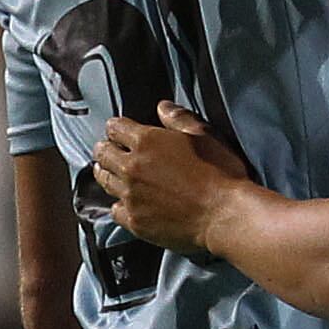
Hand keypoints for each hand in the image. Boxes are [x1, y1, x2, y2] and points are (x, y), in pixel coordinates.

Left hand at [90, 100, 251, 246]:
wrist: (225, 214)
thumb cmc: (220, 173)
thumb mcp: (204, 136)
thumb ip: (179, 119)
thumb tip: (162, 107)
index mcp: (146, 141)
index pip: (115, 128)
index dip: (117, 128)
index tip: (119, 131)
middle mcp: (131, 167)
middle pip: (103, 154)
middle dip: (106, 150)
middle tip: (111, 152)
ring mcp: (131, 196)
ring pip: (104, 181)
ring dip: (107, 175)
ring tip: (112, 175)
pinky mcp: (135, 221)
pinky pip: (115, 211)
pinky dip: (119, 205)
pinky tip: (127, 204)